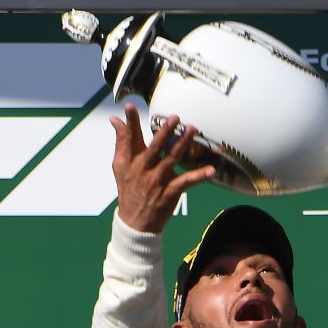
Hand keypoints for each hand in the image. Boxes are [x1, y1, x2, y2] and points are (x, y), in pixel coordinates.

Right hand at [110, 104, 214, 232]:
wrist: (135, 221)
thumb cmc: (129, 190)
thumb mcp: (120, 166)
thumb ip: (121, 141)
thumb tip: (116, 120)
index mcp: (131, 161)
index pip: (129, 138)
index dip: (130, 122)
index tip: (129, 107)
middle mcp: (144, 169)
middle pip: (155, 147)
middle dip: (164, 132)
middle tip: (175, 117)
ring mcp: (158, 181)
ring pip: (171, 159)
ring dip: (182, 144)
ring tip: (192, 130)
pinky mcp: (170, 192)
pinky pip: (186, 182)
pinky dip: (199, 176)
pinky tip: (211, 170)